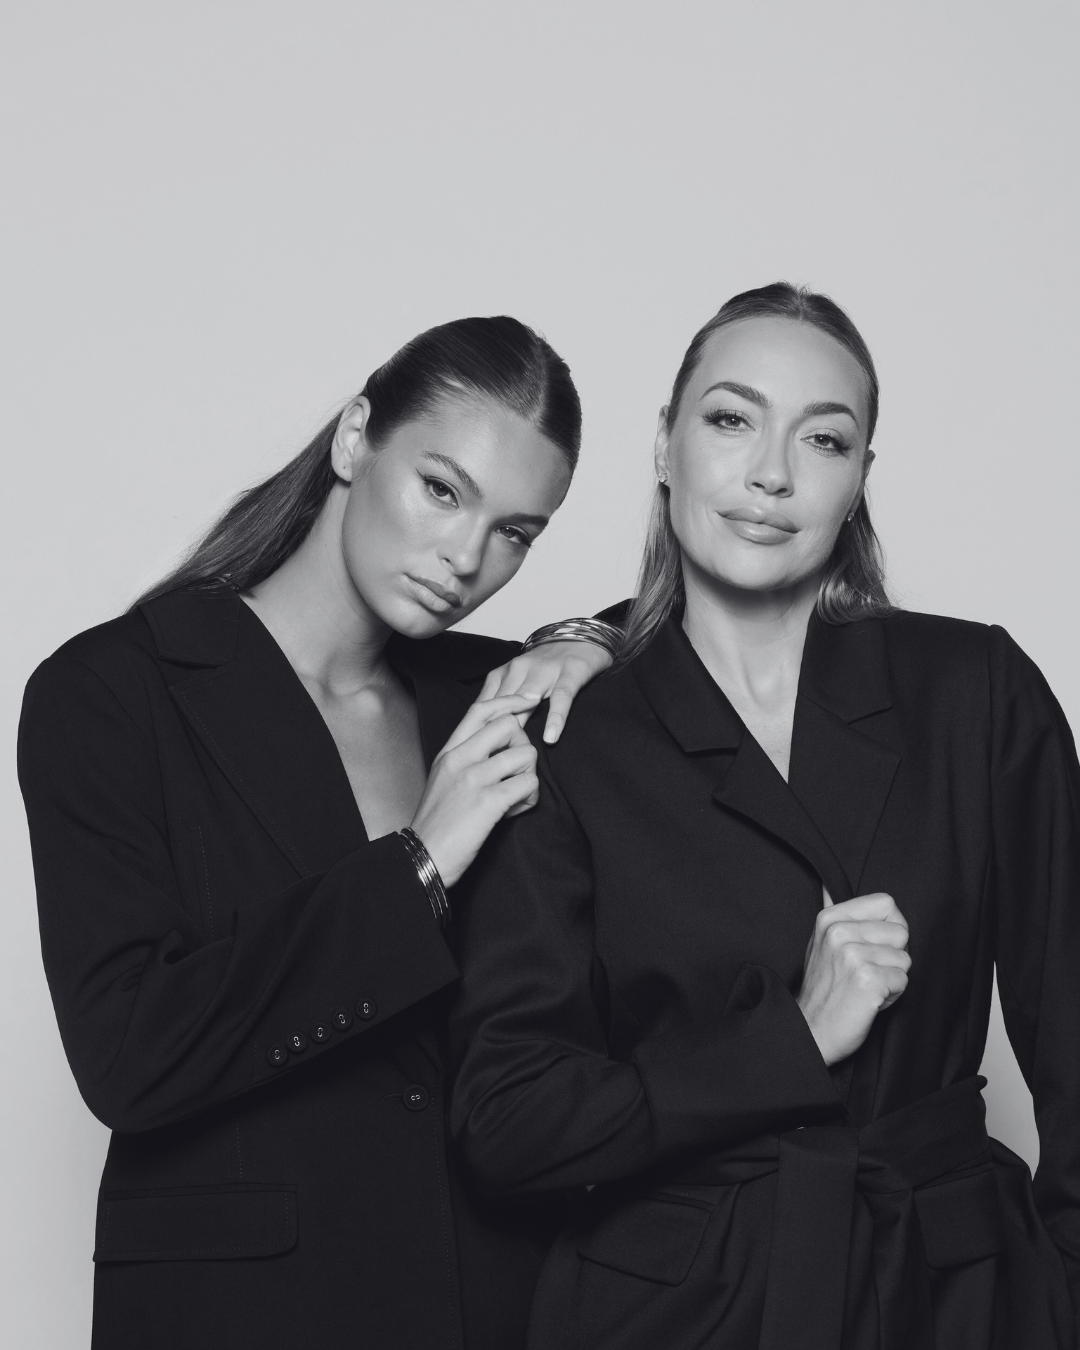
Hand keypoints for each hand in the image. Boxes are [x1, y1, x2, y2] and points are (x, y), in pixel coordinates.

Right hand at [409, 694, 540, 887]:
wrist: (421, 859)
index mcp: (449, 752)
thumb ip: (467, 759)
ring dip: (530, 777)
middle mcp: (460, 758)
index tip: (530, 702)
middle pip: (510, 725)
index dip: (511, 701)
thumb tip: (501, 745)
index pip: (481, 709)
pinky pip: (529, 784)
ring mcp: (473, 779)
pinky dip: (529, 799)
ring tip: (516, 797)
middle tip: (517, 773)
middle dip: (524, 747)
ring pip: (526, 755)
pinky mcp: (488, 802)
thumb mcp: (444, 780)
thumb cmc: (438, 825)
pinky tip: (513, 812)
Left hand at [479, 640, 613, 743]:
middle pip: (501, 703)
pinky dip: (555, 718)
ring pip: (525, 699)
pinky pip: (561, 698)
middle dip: (493, 730)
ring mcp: (545, 670)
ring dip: (518, 723)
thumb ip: (502, 701)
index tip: (473, 752)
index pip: (485, 703)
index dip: (477, 729)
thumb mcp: (518, 679)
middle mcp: (520, 668)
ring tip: (515, 748)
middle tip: (489, 759)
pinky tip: (550, 737)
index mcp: (505, 672)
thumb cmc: (547, 665)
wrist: (582, 638)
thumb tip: (483, 733)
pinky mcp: (570, 672)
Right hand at [796, 889, 910, 1065]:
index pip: (887, 903)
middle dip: (891, 957)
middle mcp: (839, 932)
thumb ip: (832, 913)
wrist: (810, 1031)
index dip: (889, 927)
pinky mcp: (868, 981)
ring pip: (904, 959)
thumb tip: (826, 885)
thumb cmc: (823, 989)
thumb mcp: (820, 943)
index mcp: (830, 918)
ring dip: (891, 978)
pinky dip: (892, 996)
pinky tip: (869, 1001)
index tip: (871, 946)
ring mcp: (853, 956)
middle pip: (901, 932)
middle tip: (865, 974)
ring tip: (865, 988)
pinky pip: (903, 981)